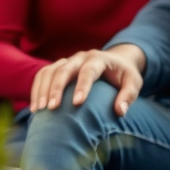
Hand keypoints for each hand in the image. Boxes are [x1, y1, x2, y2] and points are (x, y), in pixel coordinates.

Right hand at [29, 44, 146, 115]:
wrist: (116, 61)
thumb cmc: (124, 75)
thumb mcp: (134, 82)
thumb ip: (128, 95)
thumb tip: (119, 111)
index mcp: (99, 59)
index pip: (89, 71)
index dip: (83, 86)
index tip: (77, 103)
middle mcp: (81, 57)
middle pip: (64, 69)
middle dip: (56, 88)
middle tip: (52, 108)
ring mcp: (68, 61)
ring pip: (49, 71)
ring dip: (42, 90)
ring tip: (39, 110)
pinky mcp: (59, 66)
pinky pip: (43, 74)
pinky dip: (37, 89)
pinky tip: (35, 107)